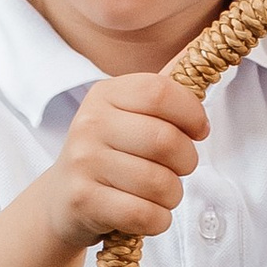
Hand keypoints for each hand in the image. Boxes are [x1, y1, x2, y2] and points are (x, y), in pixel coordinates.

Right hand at [44, 73, 208, 246]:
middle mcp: (89, 123)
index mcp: (106, 95)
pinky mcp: (83, 201)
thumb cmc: (111, 154)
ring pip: (160, 183)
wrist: (62, 200)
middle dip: (187, 162)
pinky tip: (148, 214)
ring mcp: (83, 162)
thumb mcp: (129, 115)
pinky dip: (158, 220)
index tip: (199, 130)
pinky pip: (144, 215)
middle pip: (166, 141)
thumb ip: (164, 89)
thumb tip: (204, 45)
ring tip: (160, 194)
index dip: (192, 114)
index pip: (162, 93)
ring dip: (172, 196)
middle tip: (180, 169)